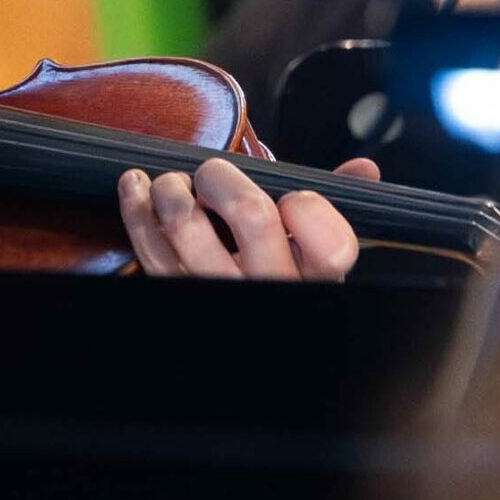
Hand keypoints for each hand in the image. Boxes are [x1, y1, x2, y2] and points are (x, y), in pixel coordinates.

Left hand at [115, 156, 377, 280]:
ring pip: (188, 228)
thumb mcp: (315, 257)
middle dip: (224, 176)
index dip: (306, 208)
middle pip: (251, 215)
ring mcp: (220, 294)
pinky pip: (149, 250)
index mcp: (316, 278)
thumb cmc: (280, 280)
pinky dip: (136, 208)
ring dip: (172, 190)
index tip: (291, 198)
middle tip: (212, 173)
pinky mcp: (177, 295)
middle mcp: (271, 289)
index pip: (327, 240)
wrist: (248, 330)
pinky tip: (136, 186)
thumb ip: (332, 213)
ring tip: (172, 184)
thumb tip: (363, 169)